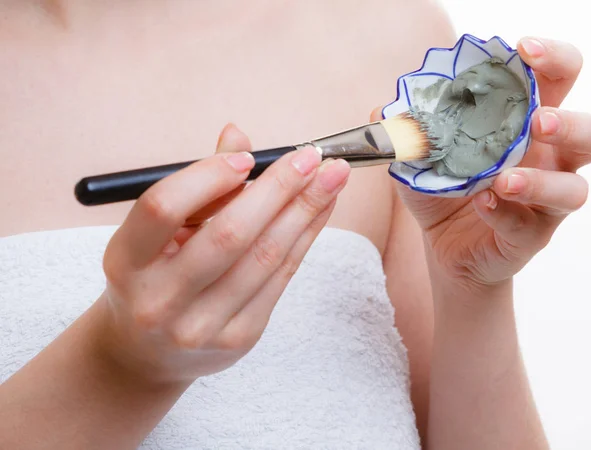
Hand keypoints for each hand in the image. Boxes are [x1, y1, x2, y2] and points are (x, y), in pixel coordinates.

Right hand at [97, 124, 349, 383]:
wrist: (146, 353)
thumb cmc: (152, 279)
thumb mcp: (156, 235)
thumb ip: (197, 186)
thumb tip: (238, 137)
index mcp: (126, 262)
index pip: (163, 208)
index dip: (208, 176)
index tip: (248, 157)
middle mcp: (159, 300)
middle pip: (228, 235)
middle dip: (278, 189)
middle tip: (311, 156)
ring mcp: (201, 327)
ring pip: (264, 257)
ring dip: (305, 210)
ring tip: (333, 177)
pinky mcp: (239, 339)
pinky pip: (281, 278)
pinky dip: (305, 237)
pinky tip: (321, 209)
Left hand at [376, 37, 590, 287]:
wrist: (444, 247)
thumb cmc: (443, 193)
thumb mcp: (421, 159)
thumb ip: (408, 134)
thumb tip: (379, 112)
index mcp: (526, 128)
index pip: (558, 84)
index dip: (553, 61)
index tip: (525, 49)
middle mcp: (548, 161)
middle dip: (570, 123)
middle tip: (538, 119)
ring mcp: (544, 202)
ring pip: (572, 188)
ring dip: (542, 180)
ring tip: (506, 177)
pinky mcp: (530, 236)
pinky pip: (528, 226)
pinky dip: (505, 213)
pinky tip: (483, 203)